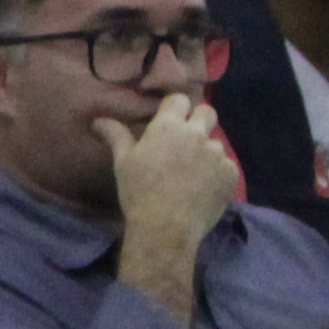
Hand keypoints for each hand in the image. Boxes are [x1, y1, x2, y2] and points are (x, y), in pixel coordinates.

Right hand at [98, 92, 243, 261]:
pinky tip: (202, 190)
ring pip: (215, 143)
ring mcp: (217, 153)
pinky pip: (225, 166)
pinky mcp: (231, 173)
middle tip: (185, 143)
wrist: (165, 228)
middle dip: (198, 121)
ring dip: (205, 153)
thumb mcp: (123, 163)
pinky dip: (216, 174)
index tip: (167, 122)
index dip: (174, 109)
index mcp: (169, 127)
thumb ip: (116, 136)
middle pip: (207, 112)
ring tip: (191, 176)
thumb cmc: (139, 193)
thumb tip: (98, 120)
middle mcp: (197, 134)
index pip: (179, 100)